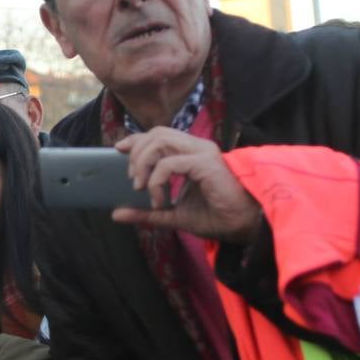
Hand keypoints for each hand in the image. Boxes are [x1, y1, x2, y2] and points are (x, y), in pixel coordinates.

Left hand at [111, 128, 261, 242]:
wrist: (243, 226)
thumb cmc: (215, 216)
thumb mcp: (171, 215)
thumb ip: (145, 213)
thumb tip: (116, 214)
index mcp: (190, 154)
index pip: (158, 135)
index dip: (136, 139)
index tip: (118, 150)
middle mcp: (196, 148)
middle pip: (156, 133)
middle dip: (136, 153)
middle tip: (134, 180)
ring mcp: (201, 153)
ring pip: (160, 141)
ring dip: (143, 163)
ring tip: (141, 187)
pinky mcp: (204, 163)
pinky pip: (169, 163)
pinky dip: (157, 180)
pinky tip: (159, 199)